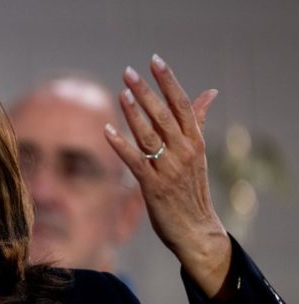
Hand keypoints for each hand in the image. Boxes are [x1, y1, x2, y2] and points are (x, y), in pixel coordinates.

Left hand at [103, 54, 231, 298]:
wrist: (196, 230)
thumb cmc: (192, 190)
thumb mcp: (197, 153)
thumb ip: (197, 122)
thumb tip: (209, 93)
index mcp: (195, 141)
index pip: (182, 104)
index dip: (168, 81)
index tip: (154, 60)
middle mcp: (184, 152)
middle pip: (164, 115)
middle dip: (146, 92)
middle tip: (128, 72)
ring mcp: (169, 169)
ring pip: (149, 135)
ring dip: (134, 113)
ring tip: (121, 93)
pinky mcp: (153, 186)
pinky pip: (135, 161)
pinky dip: (121, 144)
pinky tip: (107, 129)